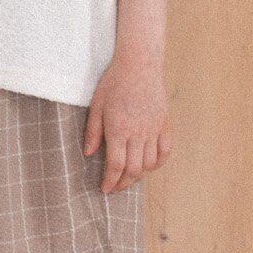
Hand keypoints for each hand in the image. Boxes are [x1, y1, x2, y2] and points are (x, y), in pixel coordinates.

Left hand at [84, 52, 170, 192]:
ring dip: (139, 175)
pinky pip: (165, 151)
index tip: (105, 189)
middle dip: (123, 183)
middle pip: (133, 170)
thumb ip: (92, 132)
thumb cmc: (114, 83)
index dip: (110, 181)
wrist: (139, 64)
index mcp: (119, 130)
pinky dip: (157, 163)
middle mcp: (138, 133)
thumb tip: (88, 154)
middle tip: (114, 186)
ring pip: (149, 164)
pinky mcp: (164, 124)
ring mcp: (153, 129)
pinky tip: (148, 165)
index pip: (116, 166)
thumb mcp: (96, 106)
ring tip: (128, 177)